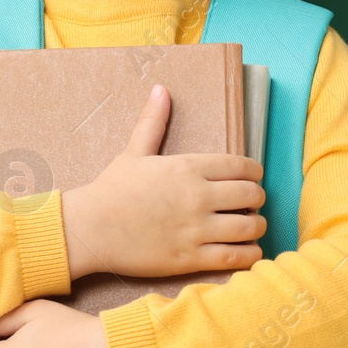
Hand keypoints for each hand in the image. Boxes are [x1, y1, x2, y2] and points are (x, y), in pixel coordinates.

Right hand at [62, 82, 266, 278]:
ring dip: (257, 226)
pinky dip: (250, 254)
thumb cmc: (111, 190)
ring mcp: (196, 229)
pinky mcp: (191, 258)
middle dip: (257, 198)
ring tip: (250, 226)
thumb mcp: (134, 152)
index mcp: (187, 168)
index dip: (254, 172)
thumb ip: (153, 122)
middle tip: (250, 203)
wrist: (90, 229)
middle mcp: (197, 197)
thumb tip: (161, 89)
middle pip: (252, 195)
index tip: (251, 178)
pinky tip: (247, 250)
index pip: (241, 166)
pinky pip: (237, 258)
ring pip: (250, 227)